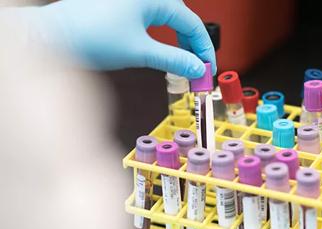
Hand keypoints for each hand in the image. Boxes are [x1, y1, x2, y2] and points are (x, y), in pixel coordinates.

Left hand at [25, 0, 215, 77]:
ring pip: (168, 20)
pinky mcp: (122, 8)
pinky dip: (163, 38)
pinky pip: (153, 21)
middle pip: (183, 20)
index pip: (192, 23)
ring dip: (179, 42)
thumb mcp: (140, 52)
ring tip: (183, 64)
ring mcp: (133, 0)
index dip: (204, 49)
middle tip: (198, 70)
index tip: (209, 69)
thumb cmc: (90, 37)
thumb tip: (197, 69)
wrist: (53, 36)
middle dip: (193, 46)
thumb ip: (174, 60)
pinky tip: (163, 50)